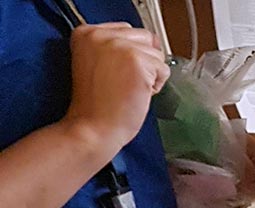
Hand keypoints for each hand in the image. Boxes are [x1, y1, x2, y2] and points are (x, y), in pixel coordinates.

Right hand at [62, 23, 169, 153]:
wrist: (93, 127)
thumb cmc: (97, 103)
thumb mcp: (98, 62)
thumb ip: (116, 46)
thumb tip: (153, 42)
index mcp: (86, 32)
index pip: (128, 30)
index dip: (131, 55)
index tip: (115, 73)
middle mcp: (100, 34)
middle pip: (145, 38)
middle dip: (143, 62)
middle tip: (122, 83)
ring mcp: (119, 46)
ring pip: (157, 54)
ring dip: (150, 75)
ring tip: (127, 89)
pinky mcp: (137, 61)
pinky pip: (164, 69)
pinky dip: (156, 85)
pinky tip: (136, 94)